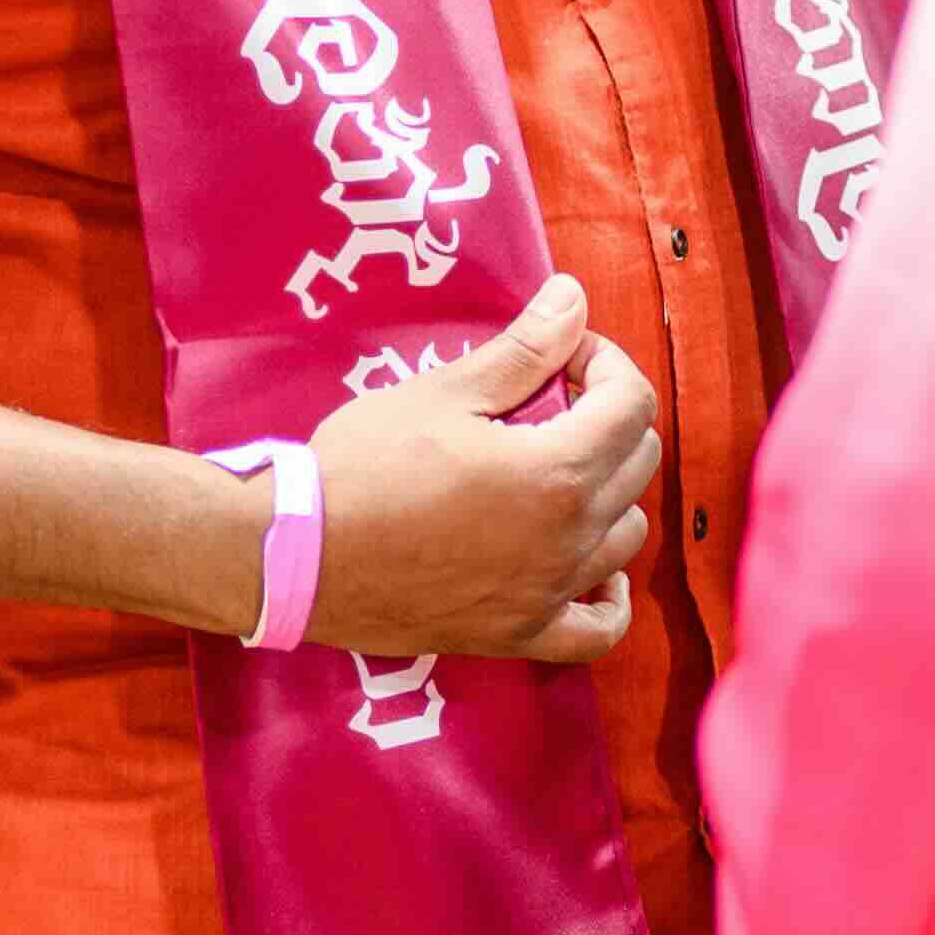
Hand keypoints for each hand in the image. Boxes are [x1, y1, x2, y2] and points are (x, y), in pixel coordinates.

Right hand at [298, 274, 661, 666]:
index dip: (605, 363)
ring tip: (557, 470)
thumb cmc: (365, 465)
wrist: (296, 555)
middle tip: (553, 401)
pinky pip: (599, 628)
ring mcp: (549, 595)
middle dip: (608, 417)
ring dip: (609, 491)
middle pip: (638, 463)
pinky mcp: (520, 636)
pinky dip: (609, 596)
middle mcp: (570, 540)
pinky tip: (590, 564)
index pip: (632, 403)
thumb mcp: (445, 393)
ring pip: (626, 536)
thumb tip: (575, 297)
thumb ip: (524, 350)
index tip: (562, 355)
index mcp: (558, 473)